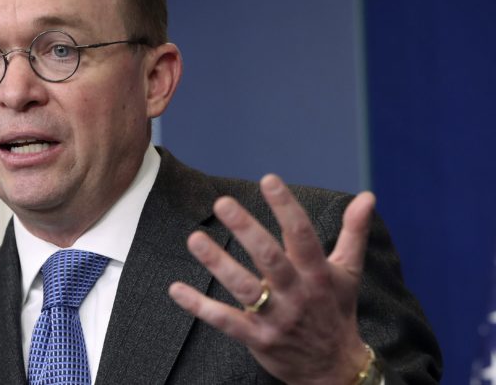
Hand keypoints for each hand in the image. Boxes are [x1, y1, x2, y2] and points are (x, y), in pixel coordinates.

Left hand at [168, 174, 374, 384]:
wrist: (334, 369)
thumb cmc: (336, 311)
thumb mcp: (349, 272)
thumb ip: (354, 232)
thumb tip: (367, 196)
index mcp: (318, 274)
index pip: (302, 235)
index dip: (286, 207)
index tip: (268, 180)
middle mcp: (297, 293)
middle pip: (270, 258)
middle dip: (246, 229)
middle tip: (222, 203)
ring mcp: (276, 317)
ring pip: (244, 288)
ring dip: (218, 263)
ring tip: (194, 239)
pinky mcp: (257, 338)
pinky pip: (225, 321)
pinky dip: (199, 306)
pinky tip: (176, 289)